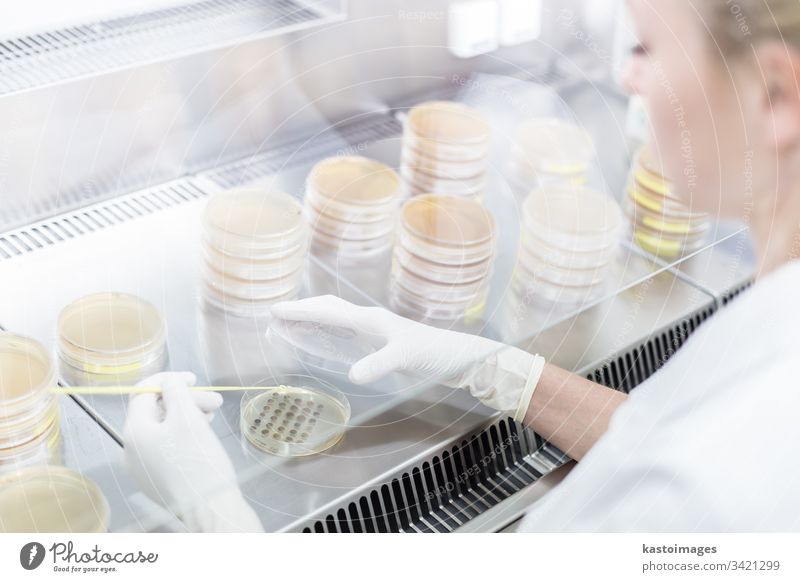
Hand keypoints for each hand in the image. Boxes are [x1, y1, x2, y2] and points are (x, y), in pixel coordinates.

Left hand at [122, 372, 262, 531]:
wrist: (209, 510)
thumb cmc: (198, 461)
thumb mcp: (187, 417)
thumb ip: (175, 391)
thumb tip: (169, 382)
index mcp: (133, 433)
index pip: (142, 393)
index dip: (168, 380)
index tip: (193, 378)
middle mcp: (131, 450)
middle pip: (156, 411)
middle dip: (185, 401)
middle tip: (214, 402)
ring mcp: (142, 468)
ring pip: (164, 429)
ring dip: (188, 416)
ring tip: (212, 417)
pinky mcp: (157, 479)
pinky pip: (166, 447)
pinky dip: (184, 436)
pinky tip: (203, 436)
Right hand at [270, 295, 502, 384]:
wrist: (455, 357)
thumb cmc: (433, 354)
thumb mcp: (405, 358)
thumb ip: (379, 364)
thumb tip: (352, 375)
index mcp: (370, 319)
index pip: (328, 312)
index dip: (301, 311)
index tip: (276, 311)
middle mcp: (368, 319)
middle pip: (328, 308)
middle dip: (301, 311)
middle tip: (276, 318)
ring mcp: (374, 329)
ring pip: (335, 317)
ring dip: (311, 318)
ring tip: (290, 325)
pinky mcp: (378, 340)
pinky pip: (344, 330)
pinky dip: (326, 331)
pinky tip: (322, 339)